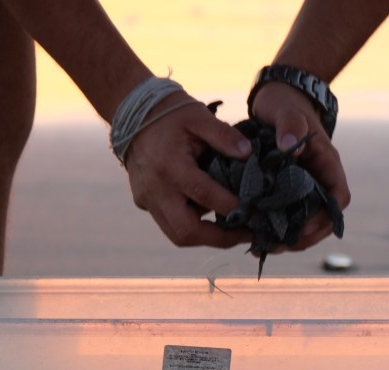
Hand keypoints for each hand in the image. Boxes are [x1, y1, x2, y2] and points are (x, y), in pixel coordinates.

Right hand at [124, 93, 253, 247]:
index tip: (256, 215)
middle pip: (187, 231)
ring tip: (233, 231)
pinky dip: (191, 226)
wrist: (131, 112)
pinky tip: (211, 218)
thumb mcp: (199, 117)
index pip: (206, 196)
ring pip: (176, 234)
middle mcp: (156, 189)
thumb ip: (224, 136)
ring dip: (205, 237)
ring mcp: (146, 198)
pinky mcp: (143, 202)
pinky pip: (168, 223)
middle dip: (219, 239)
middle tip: (246, 234)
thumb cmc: (170, 113)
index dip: (232, 208)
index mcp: (171, 167)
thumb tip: (248, 155)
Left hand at [250, 82, 350, 251]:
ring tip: (263, 247)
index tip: (302, 227)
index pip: (337, 198)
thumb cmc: (284, 103)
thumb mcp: (285, 110)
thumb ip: (290, 125)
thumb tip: (290, 147)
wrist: (275, 98)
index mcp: (327, 164)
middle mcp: (318, 179)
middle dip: (303, 236)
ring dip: (287, 237)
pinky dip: (274, 227)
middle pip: (322, 218)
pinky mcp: (285, 189)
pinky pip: (286, 214)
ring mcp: (303, 186)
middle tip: (276, 246)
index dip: (324, 217)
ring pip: (303, 221)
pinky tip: (255, 236)